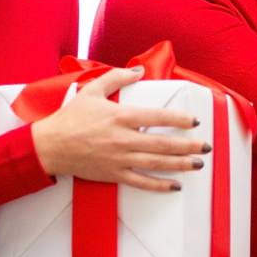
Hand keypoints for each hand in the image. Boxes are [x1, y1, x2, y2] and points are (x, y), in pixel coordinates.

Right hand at [31, 66, 209, 191]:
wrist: (50, 145)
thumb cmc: (71, 117)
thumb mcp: (93, 90)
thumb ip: (117, 77)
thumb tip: (139, 70)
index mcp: (121, 117)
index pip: (158, 118)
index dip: (179, 120)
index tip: (194, 121)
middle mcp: (124, 139)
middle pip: (163, 144)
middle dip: (189, 145)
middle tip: (206, 146)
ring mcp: (120, 159)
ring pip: (157, 163)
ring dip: (180, 164)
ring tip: (198, 164)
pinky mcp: (114, 174)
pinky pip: (141, 182)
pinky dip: (160, 185)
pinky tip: (175, 185)